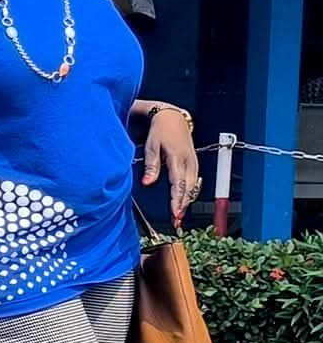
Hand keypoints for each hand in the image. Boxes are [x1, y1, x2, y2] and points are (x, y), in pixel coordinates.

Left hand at [141, 108, 200, 226]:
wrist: (173, 120)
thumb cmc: (160, 133)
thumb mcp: (151, 146)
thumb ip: (151, 166)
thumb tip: (147, 183)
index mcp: (178, 158)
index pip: (179, 184)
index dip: (177, 200)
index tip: (175, 213)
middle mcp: (189, 163)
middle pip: (189, 189)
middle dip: (183, 206)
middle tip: (176, 222)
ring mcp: (194, 164)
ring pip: (193, 187)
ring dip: (186, 202)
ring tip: (178, 218)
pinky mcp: (194, 165)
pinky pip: (193, 183)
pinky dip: (188, 195)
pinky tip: (182, 204)